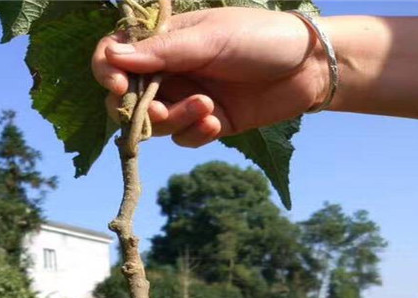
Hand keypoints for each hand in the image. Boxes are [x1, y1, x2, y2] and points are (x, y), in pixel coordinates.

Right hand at [91, 7, 329, 147]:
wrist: (307, 68)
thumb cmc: (260, 38)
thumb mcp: (209, 38)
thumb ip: (162, 52)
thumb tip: (112, 57)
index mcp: (166, 40)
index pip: (118, 55)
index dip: (109, 72)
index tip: (120, 87)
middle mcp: (172, 71)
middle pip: (130, 99)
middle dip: (141, 109)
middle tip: (159, 111)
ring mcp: (187, 98)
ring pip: (157, 124)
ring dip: (177, 120)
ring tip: (207, 108)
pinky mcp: (207, 124)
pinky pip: (183, 139)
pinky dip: (196, 134)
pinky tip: (217, 122)